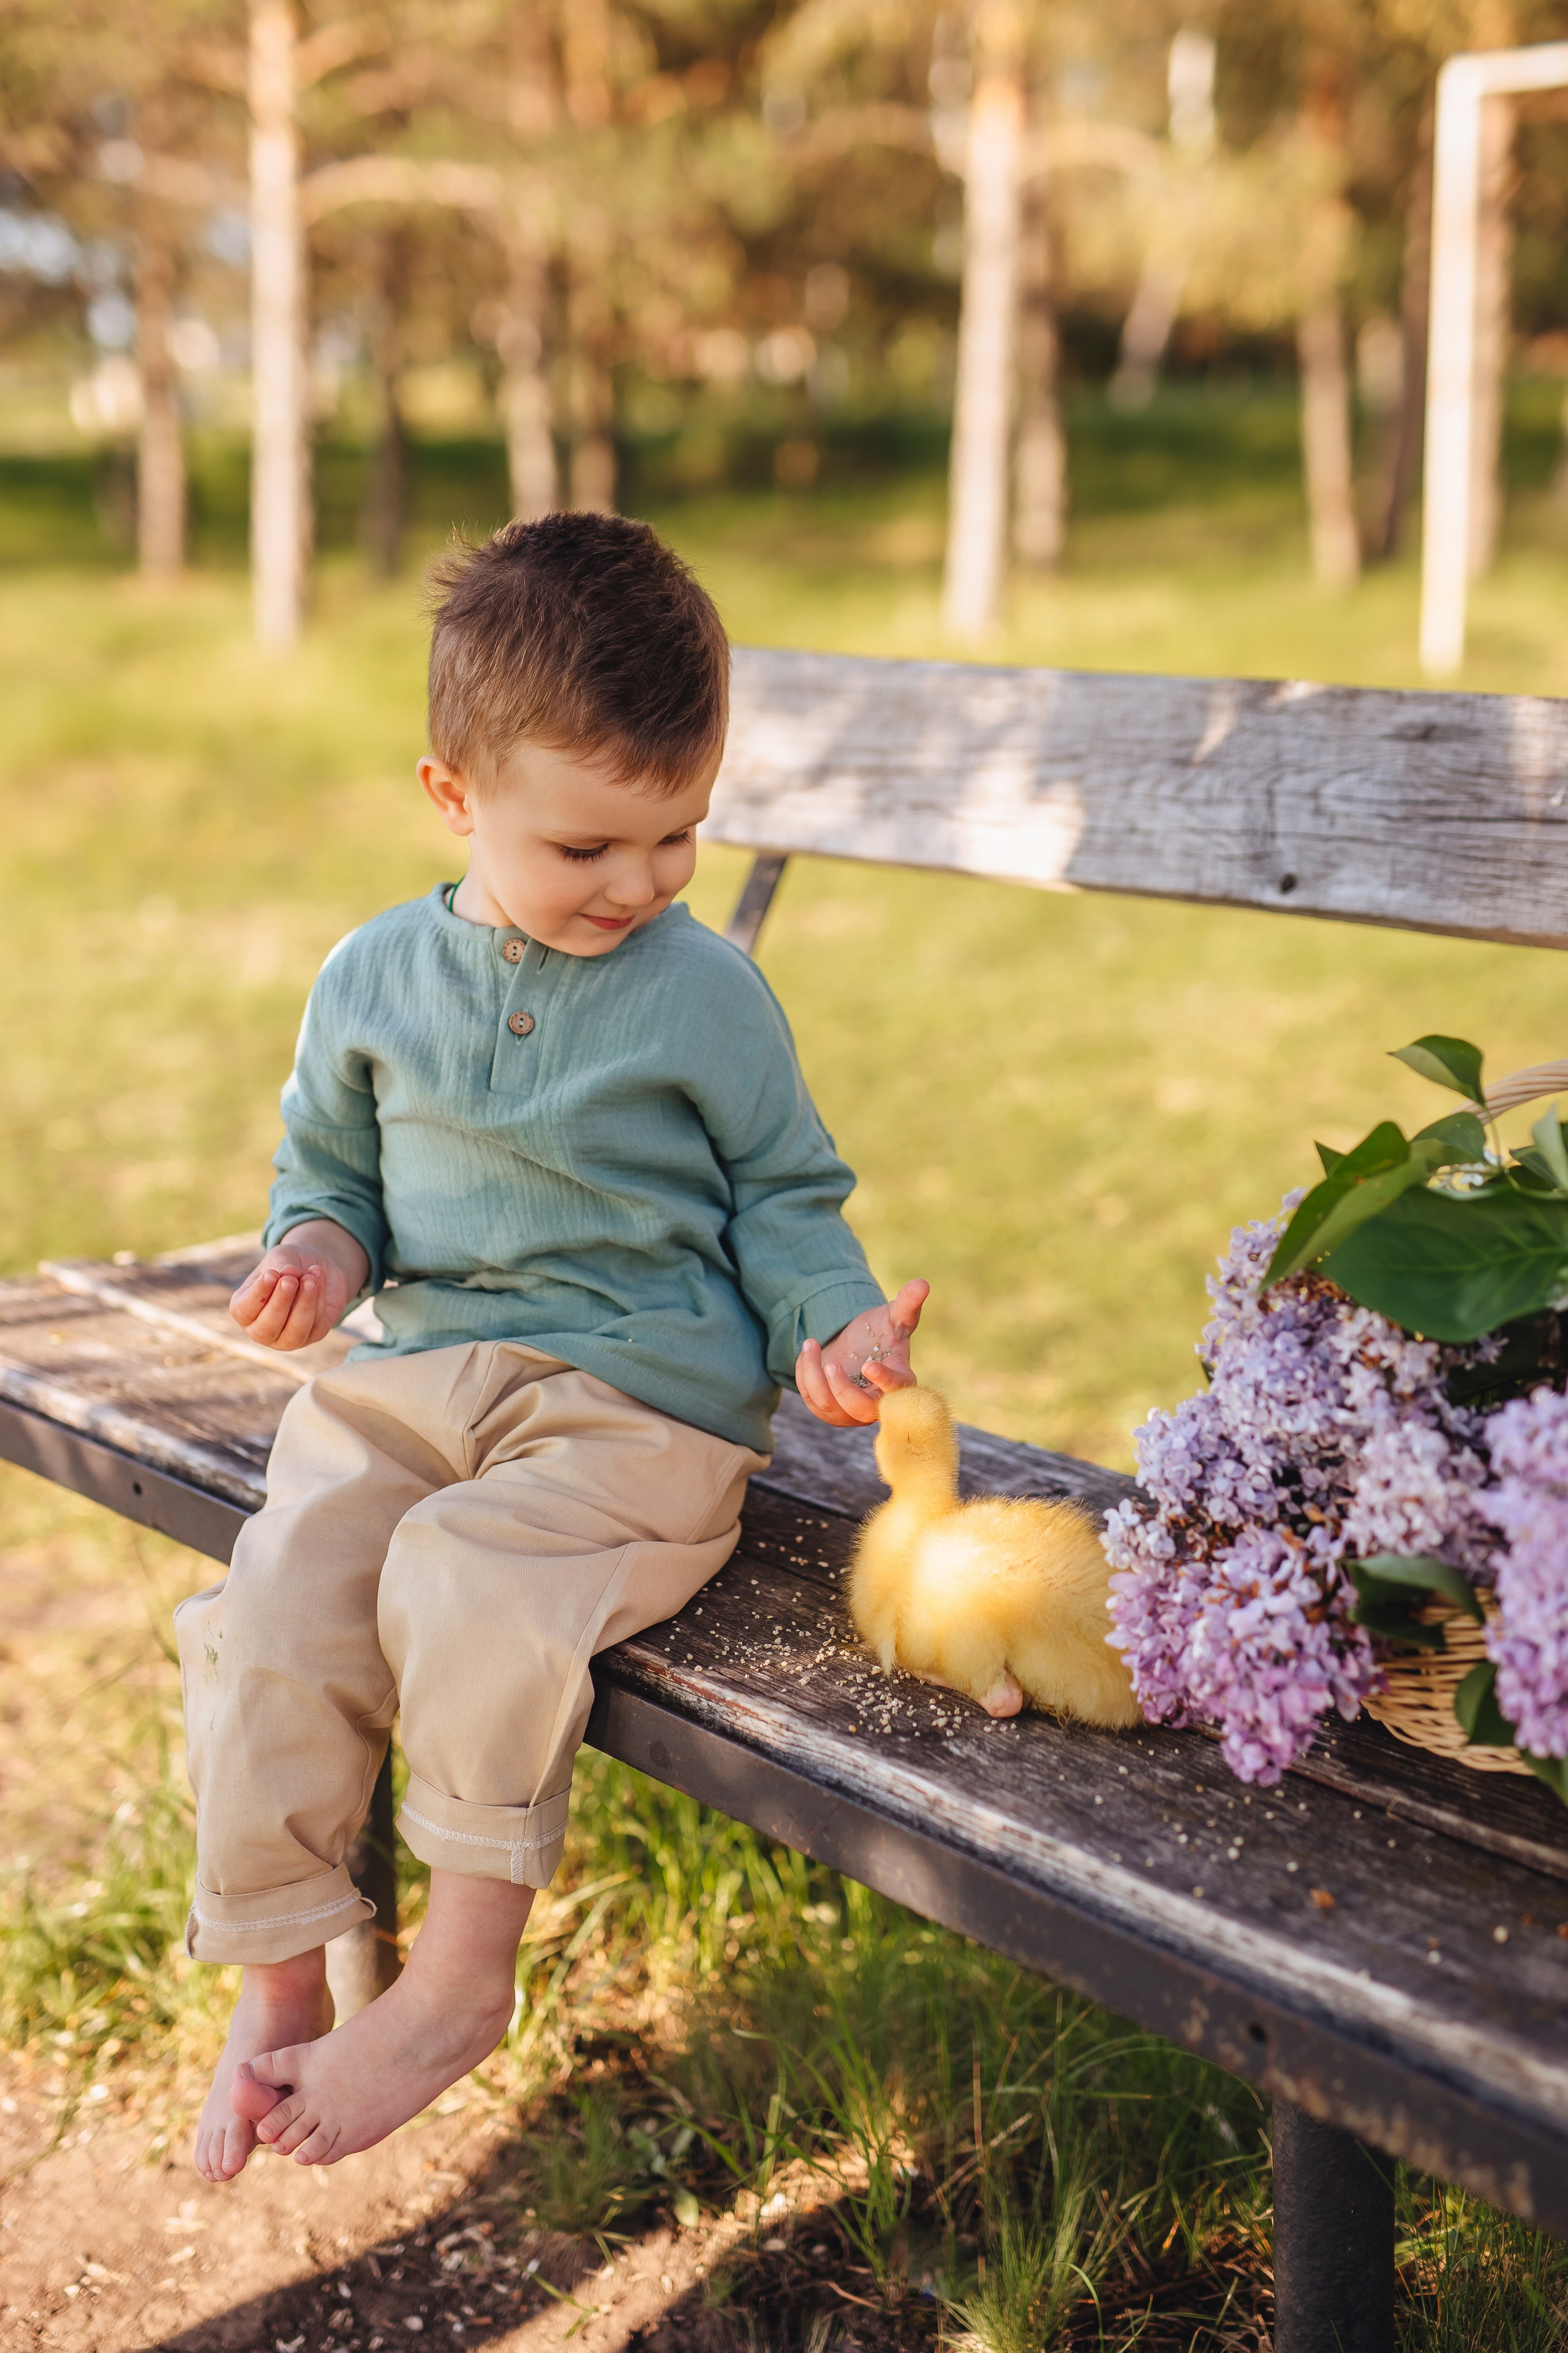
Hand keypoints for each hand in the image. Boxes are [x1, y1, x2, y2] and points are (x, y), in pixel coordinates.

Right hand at [229, 1221, 368, 1352]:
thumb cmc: (288, 1264)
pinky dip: (319, 1299)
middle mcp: (262, 1330)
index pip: (243, 1311)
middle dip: (280, 1303)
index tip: (271, 1274)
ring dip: (304, 1304)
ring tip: (310, 1279)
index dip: (257, 1294)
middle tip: (291, 1280)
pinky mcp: (315, 1335)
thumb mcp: (281, 1256)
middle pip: (266, 1329)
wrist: (315, 1266)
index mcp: (244, 1311)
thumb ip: (282, 1264)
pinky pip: (317, 1324)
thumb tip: (290, 1272)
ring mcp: (288, 1338)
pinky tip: (318, 1276)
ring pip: (294, 1333)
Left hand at [795, 1279, 929, 1427]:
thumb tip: (922, 1282)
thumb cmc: (881, 1332)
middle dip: (842, 1389)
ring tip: (811, 1343)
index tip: (869, 1364)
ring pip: (829, 1407)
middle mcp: (877, 1403)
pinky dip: (805, 1376)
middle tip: (832, 1364)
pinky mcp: (829, 1411)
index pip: (897, 1390)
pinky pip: (811, 1401)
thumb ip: (908, 1303)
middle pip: (860, 1409)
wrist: (856, 1345)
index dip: (884, 1381)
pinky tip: (808, 1352)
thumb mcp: (894, 1316)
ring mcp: (851, 1412)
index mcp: (901, 1382)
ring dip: (815, 1377)